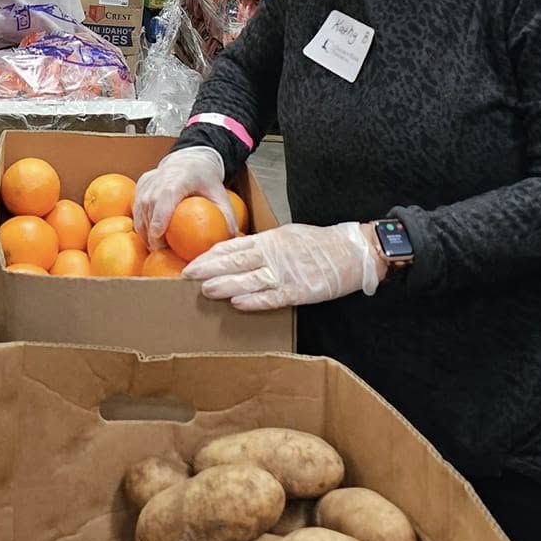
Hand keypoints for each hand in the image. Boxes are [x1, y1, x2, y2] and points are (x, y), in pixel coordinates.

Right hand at [133, 146, 234, 247]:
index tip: (158, 236)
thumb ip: (226, 216)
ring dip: (143, 229)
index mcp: (179, 177)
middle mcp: (159, 177)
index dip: (159, 215)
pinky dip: (140, 222)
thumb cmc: (205, 179)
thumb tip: (231, 241)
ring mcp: (148, 180)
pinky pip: (136, 206)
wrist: (190, 159)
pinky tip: (148, 237)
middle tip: (158, 250)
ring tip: (153, 248)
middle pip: (148, 204)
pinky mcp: (141, 184)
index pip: (165, 196)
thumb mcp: (220, 194)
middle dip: (149, 230)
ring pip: (139, 207)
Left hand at [183, 222, 379, 311]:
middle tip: (188, 276)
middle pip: (236, 261)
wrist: (352, 251)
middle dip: (210, 268)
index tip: (193, 262)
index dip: (211, 255)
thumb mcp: (287, 236)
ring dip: (226, 284)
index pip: (234, 247)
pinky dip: (255, 301)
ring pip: (250, 279)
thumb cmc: (319, 244)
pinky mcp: (299, 291)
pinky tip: (238, 304)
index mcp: (270, 240)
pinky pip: (273, 297)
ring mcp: (286, 273)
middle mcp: (274, 255)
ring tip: (205, 290)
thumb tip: (237, 254)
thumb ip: (263, 246)